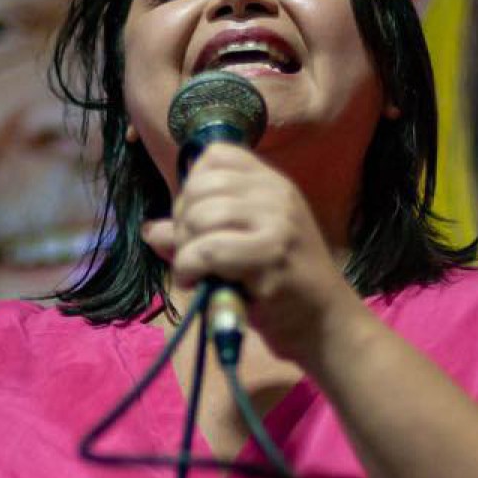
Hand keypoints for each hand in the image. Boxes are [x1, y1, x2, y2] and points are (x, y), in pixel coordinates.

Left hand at [139, 144, 360, 363]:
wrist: (324, 323)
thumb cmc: (280, 285)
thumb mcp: (241, 247)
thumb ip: (197, 232)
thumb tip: (152, 230)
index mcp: (272, 183)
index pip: (216, 154)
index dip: (193, 185)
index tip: (198, 221)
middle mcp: (277, 194)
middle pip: (201, 185)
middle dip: (183, 222)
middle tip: (192, 254)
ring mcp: (277, 222)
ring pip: (200, 216)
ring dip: (184, 250)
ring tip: (194, 271)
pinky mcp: (270, 255)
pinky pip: (206, 250)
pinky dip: (189, 269)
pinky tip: (197, 283)